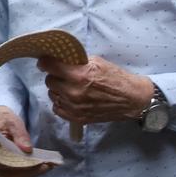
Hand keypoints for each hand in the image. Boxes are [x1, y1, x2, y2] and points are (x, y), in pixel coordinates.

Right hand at [0, 106, 51, 176]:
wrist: (0, 122)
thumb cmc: (5, 121)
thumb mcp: (12, 123)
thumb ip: (19, 135)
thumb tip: (27, 149)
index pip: (4, 162)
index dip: (20, 165)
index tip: (37, 163)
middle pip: (10, 172)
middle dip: (30, 170)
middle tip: (47, 166)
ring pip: (14, 176)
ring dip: (31, 173)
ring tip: (47, 167)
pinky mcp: (3, 169)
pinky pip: (16, 175)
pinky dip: (29, 172)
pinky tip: (41, 168)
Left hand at [38, 55, 152, 125]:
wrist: (130, 99)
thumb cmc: (115, 78)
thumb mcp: (97, 62)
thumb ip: (76, 61)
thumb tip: (60, 58)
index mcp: (79, 75)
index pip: (49, 66)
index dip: (45, 62)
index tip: (45, 62)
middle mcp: (73, 92)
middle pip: (49, 81)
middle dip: (55, 75)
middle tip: (64, 74)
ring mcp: (74, 107)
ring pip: (52, 94)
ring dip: (58, 89)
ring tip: (69, 86)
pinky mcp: (76, 117)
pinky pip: (57, 108)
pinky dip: (61, 102)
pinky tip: (70, 98)